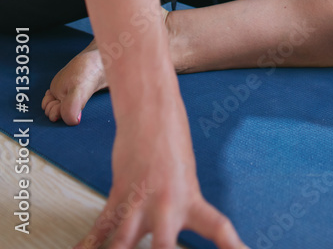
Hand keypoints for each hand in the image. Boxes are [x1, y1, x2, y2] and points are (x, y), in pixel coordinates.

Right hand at [73, 95, 248, 248]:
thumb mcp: (184, 176)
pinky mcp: (118, 195)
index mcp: (192, 199)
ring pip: (123, 245)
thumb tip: (170, 229)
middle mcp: (167, 205)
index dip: (233, 248)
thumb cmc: (170, 140)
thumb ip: (180, 207)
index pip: (218, 229)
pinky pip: (100, 229)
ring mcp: (140, 202)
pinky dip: (87, 246)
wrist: (152, 109)